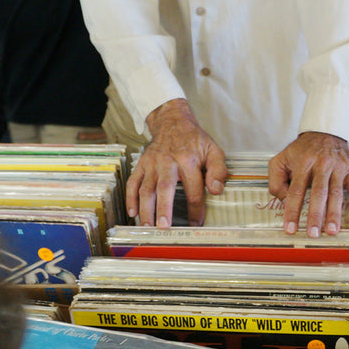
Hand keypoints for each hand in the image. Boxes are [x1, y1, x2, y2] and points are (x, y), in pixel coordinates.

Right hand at [129, 99, 226, 226]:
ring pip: (146, 188)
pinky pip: (133, 182)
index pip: (193, 189)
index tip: (195, 223)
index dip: (195, 209)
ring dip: (145, 208)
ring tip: (147, 226)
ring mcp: (152, 164)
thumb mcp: (213, 150)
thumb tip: (216, 191)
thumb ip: (218, 170)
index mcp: (188, 160)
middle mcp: (168, 162)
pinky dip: (130, 198)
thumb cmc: (194, 140)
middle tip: (164, 227)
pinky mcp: (141, 165)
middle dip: (163, 209)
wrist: (172, 121)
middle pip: (164, 188)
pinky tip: (132, 212)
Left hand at [268, 131, 348, 236]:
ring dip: (334, 214)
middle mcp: (321, 164)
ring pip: (336, 193)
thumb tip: (284, 201)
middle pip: (318, 193)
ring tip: (331, 231)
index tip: (290, 229)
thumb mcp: (281, 160)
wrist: (325, 132)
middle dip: (315, 215)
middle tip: (313, 234)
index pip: (296, 191)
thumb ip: (276, 181)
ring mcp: (338, 167)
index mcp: (303, 163)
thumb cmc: (301, 151)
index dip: (293, 211)